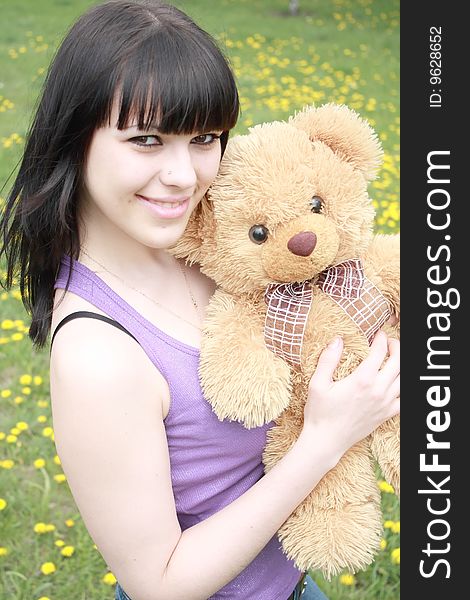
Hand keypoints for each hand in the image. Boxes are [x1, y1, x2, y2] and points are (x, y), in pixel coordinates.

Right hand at [303, 331, 399, 456]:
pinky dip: (403, 388)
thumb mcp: (318, 384)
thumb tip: (337, 340)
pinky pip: (404, 399)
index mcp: (362, 380)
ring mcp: (385, 404)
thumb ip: (328, 360)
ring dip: (402, 365)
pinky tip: (396, 383)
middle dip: (396, 347)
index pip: (380, 352)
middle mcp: (377, 390)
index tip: (378, 334)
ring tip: (394, 358)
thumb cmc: (319, 413)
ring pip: (404, 379)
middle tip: (389, 342)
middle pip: (398, 362)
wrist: (326, 441)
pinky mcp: (386, 414)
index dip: (381, 339)